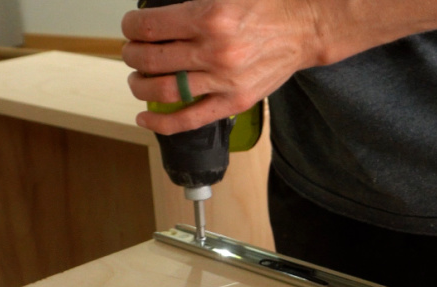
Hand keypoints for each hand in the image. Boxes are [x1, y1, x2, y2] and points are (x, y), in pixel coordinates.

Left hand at [121, 0, 322, 133]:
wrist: (306, 28)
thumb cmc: (268, 6)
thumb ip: (192, 4)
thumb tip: (158, 18)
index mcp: (209, 15)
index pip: (149, 27)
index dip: (130, 28)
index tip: (130, 28)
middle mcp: (214, 50)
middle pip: (149, 59)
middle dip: (131, 55)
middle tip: (132, 53)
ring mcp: (224, 80)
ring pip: (162, 90)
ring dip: (139, 86)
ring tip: (137, 80)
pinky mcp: (234, 102)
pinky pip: (189, 119)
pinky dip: (161, 123)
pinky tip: (145, 119)